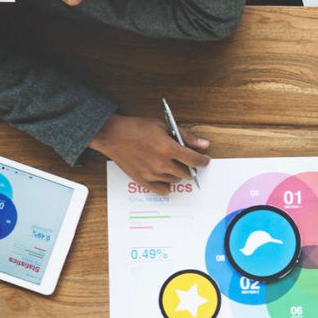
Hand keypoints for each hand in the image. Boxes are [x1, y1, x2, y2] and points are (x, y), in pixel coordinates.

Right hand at [91, 114, 208, 194]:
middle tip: (184, 160)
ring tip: (169, 163)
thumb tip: (204, 145)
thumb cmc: (137, 128)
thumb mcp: (164, 126)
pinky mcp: (142, 181)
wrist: (113, 135)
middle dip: (190, 167)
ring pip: (175, 181)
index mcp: (168, 148)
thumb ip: (186, 137)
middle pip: (187, 173)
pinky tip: (163, 176)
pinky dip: (166, 185)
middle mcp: (161, 163)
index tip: (204, 160)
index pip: (195, 160)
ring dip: (177, 174)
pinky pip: (163, 190)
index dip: (203, 161)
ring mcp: (152, 174)